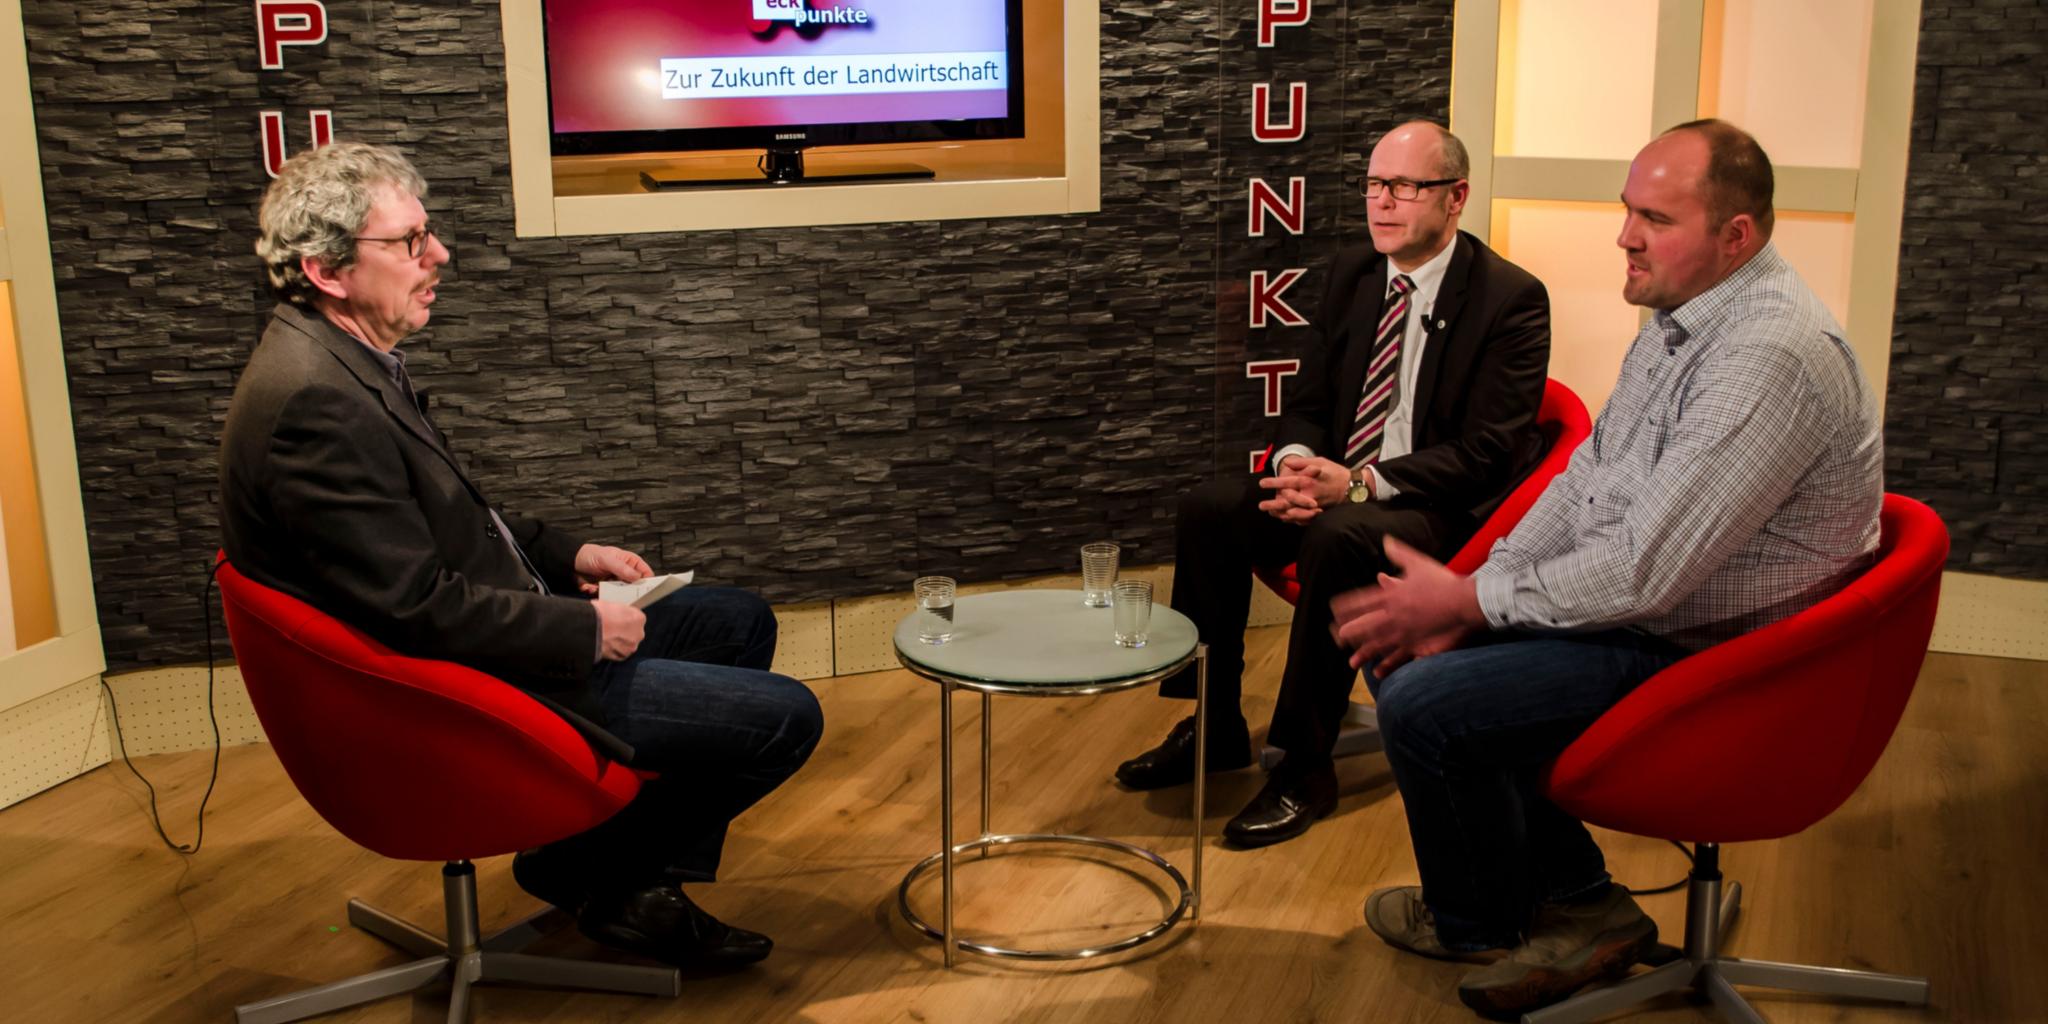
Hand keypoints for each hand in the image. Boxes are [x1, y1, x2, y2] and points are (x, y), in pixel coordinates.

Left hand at [574, 543, 651, 594]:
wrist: (573, 562)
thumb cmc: (591, 555)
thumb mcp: (607, 559)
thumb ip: (622, 568)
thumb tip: (636, 577)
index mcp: (631, 562)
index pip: (646, 574)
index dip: (647, 582)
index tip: (643, 590)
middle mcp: (625, 573)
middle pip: (635, 587)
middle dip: (627, 591)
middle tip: (618, 590)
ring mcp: (616, 582)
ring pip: (622, 594)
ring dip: (612, 593)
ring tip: (601, 586)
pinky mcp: (607, 590)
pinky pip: (609, 597)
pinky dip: (601, 595)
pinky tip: (592, 587)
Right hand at [592, 599, 645, 660]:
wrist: (590, 629)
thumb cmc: (599, 615)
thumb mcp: (612, 605)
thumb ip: (619, 612)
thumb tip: (614, 614)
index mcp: (639, 618)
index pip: (635, 619)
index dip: (624, 619)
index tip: (617, 619)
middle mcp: (639, 634)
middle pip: (633, 633)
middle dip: (624, 632)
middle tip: (611, 628)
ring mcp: (630, 647)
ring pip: (626, 644)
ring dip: (619, 642)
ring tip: (605, 637)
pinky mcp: (621, 656)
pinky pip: (619, 653)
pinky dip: (613, 650)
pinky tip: (604, 644)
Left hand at [1258, 455, 1349, 523]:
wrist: (1352, 487)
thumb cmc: (1335, 472)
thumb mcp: (1320, 462)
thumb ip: (1302, 462)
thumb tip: (1287, 462)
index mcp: (1308, 481)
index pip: (1287, 482)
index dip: (1273, 483)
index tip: (1262, 484)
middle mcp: (1309, 495)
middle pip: (1287, 502)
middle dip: (1273, 504)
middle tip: (1261, 506)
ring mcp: (1314, 506)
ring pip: (1293, 512)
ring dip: (1280, 513)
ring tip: (1270, 513)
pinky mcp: (1318, 512)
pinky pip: (1303, 518)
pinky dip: (1293, 519)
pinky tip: (1284, 517)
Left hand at [1330, 536, 1484, 674]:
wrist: (1464, 601)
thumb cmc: (1442, 581)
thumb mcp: (1418, 562)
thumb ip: (1399, 553)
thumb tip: (1386, 541)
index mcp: (1392, 594)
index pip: (1362, 601)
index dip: (1347, 607)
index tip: (1334, 610)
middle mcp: (1394, 614)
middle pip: (1365, 625)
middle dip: (1349, 631)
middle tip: (1335, 636)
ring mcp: (1404, 630)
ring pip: (1378, 643)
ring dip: (1362, 652)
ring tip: (1350, 661)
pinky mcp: (1416, 642)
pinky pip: (1396, 655)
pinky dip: (1385, 664)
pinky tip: (1376, 672)